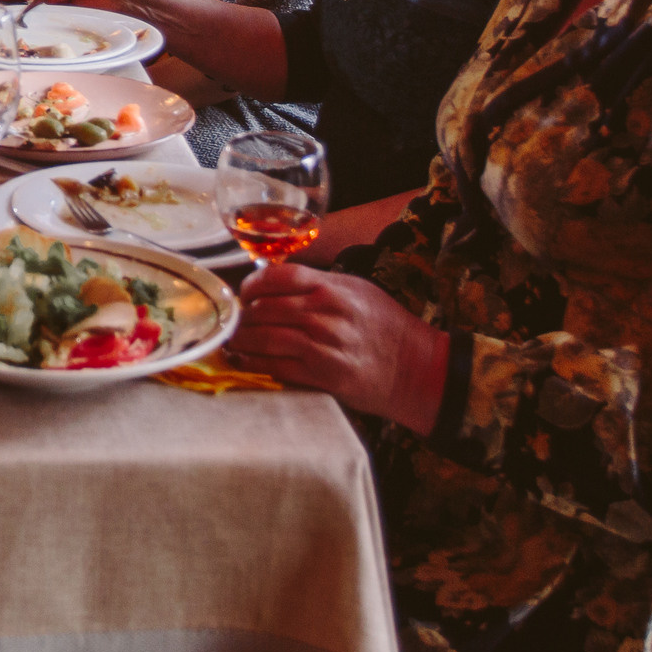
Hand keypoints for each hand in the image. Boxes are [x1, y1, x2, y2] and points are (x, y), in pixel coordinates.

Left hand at [225, 262, 449, 433]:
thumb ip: (319, 284)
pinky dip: (254, 363)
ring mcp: (323, 345)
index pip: (278, 276)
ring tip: (233, 341)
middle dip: (242, 315)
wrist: (418, 370)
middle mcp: (325, 313)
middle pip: (265, 308)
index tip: (244, 293)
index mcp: (333, 288)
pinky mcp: (323, 375)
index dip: (252, 284)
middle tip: (234, 320)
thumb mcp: (358, 291)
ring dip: (241, 340)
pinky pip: (276, 367)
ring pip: (265, 337)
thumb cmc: (388, 329)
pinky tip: (244, 361)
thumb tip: (277, 283)